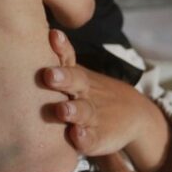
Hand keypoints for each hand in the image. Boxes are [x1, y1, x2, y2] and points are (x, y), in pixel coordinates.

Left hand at [43, 30, 168, 171]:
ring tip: (62, 109)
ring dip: (72, 110)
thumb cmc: (91, 92)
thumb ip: (61, 58)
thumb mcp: (78, 74)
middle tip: (49, 75)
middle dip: (62, 78)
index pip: (68, 59)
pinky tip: (77, 136)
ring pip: (82, 111)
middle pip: (75, 82)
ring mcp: (93, 116)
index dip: (61, 47)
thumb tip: (38, 33)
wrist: (134, 114)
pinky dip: (84, 138)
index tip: (53, 36)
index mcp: (77, 77)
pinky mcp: (98, 139)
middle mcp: (85, 94)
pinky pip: (90, 139)